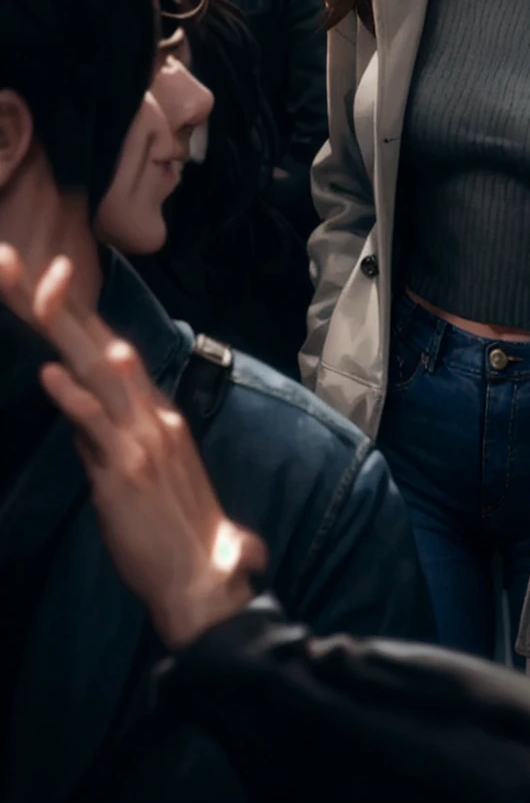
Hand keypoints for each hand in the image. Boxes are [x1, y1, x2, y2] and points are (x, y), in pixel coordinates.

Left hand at [0, 246, 266, 648]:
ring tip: (31, 286)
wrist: (203, 578)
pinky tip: (48, 372)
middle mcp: (148, 410)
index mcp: (151, 409)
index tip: (35, 274)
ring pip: (98, 366)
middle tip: (15, 258)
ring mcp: (140, 436)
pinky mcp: (127, 469)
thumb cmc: (169, 531)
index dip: (70, 310)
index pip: (104, 347)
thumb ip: (106, 438)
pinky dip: (74, 396)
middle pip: (96, 341)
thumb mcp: (134, 473)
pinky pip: (97, 425)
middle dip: (54, 298)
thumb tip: (75, 415)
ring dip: (61, 325)